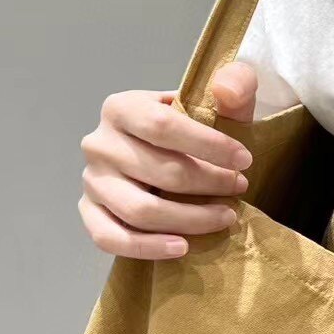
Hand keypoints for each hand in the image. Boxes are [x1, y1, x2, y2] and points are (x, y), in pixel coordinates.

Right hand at [78, 62, 257, 258]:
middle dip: (209, 184)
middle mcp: (99, 143)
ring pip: (140, 210)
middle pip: (160, 172)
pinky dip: (148, 248)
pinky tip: (182, 247)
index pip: (164, 127)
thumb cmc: (189, 129)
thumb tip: (227, 92)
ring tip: (224, 217)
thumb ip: (233, 86)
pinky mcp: (89, 212)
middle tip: (239, 188)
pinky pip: (110, 238)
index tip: (245, 161)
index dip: (209, 146)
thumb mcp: (213, 101)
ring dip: (190, 220)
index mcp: (122, 107)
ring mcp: (92, 180)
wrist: (165, 152)